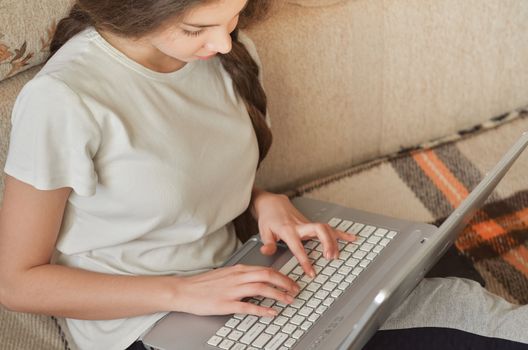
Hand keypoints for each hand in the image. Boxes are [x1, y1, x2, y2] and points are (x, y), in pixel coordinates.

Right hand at [172, 264, 299, 316]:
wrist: (184, 290)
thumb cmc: (204, 284)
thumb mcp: (226, 275)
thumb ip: (242, 276)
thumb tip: (257, 280)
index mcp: (238, 270)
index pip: (266, 269)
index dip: (282, 276)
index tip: (292, 282)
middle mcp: (237, 277)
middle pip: (267, 276)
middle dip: (285, 283)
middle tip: (295, 291)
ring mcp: (232, 290)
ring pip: (261, 288)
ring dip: (278, 294)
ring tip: (288, 300)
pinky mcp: (226, 304)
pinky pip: (248, 306)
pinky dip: (262, 309)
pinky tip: (271, 313)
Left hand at [251, 190, 355, 277]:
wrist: (272, 203)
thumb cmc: (268, 218)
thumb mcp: (263, 231)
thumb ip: (267, 244)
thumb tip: (266, 252)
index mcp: (288, 230)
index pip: (298, 247)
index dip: (305, 260)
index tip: (311, 272)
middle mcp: (300, 225)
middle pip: (319, 230)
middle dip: (327, 243)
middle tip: (330, 258)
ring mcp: (308, 223)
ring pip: (326, 228)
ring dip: (334, 241)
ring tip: (337, 255)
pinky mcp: (312, 224)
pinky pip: (329, 228)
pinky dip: (341, 233)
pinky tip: (352, 238)